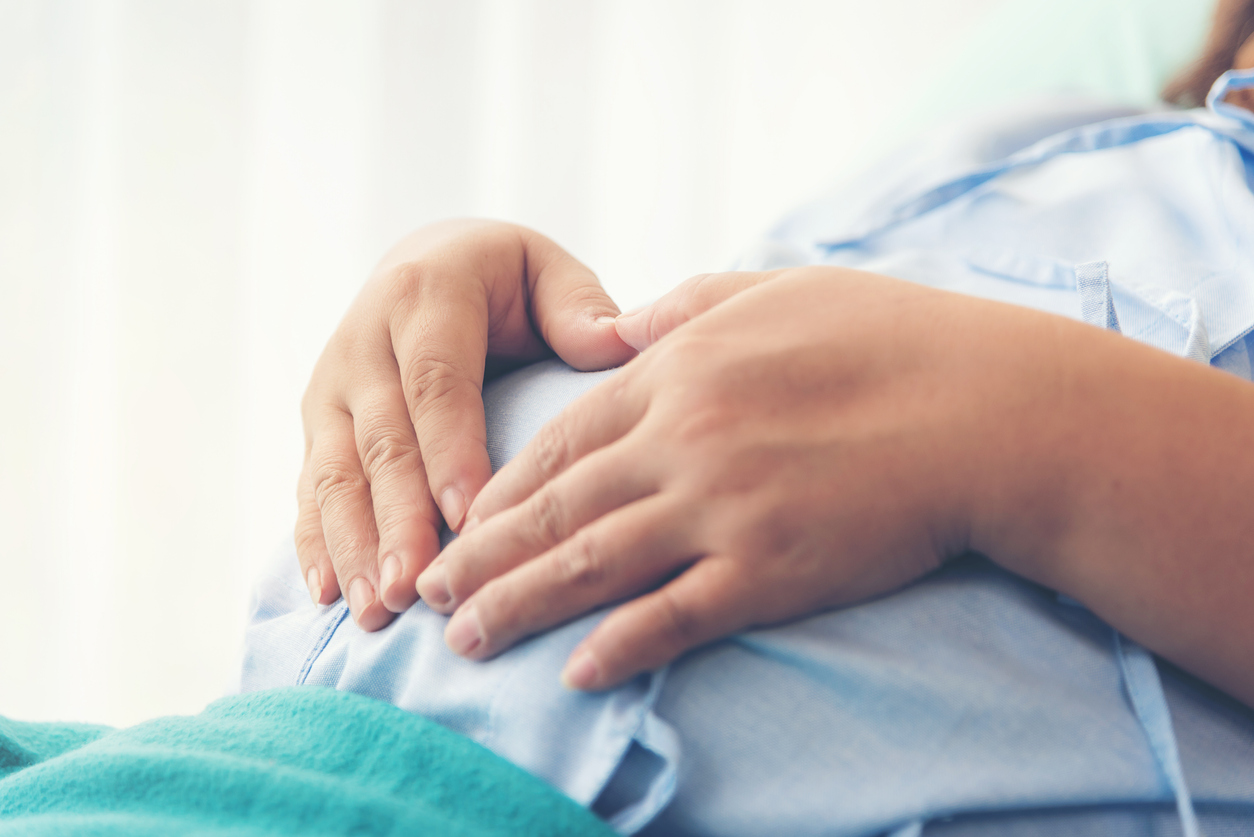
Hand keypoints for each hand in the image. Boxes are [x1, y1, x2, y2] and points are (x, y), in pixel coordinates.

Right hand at [297, 220, 635, 628]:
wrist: (421, 264)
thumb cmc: (505, 282)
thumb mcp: (544, 272)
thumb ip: (577, 307)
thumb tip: (619, 342)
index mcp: (424, 295)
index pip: (436, 382)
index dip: (450, 452)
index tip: (471, 522)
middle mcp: (363, 340)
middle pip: (382, 441)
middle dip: (397, 521)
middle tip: (415, 589)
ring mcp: (331, 388)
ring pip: (336, 474)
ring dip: (353, 546)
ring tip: (376, 611)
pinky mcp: (317, 425)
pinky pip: (311, 488)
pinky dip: (317, 543)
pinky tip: (331, 595)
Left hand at [417, 267, 1084, 687]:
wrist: (987, 407)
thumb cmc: (889, 336)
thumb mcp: (775, 288)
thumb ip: (682, 306)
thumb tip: (616, 328)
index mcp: (677, 371)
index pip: (561, 439)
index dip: (501, 488)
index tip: (461, 520)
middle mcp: (682, 441)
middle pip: (555, 510)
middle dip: (482, 556)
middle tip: (427, 594)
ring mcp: (722, 509)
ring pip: (593, 567)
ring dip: (521, 606)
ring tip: (468, 640)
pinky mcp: (771, 570)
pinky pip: (675, 616)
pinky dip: (620, 645)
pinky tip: (578, 671)